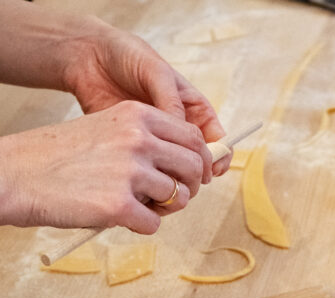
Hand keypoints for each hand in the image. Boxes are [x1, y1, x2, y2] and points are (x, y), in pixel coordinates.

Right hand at [0, 101, 210, 231]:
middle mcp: (138, 139)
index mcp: (137, 115)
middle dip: (187, 187)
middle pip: (193, 168)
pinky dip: (141, 226)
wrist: (17, 174)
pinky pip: (155, 224)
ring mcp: (130, 172)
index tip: (188, 176)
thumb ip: (147, 142)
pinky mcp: (120, 205)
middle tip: (168, 197)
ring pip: (179, 198)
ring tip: (138, 206)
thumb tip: (192, 167)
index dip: (197, 161)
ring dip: (164, 208)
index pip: (193, 138)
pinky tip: (120, 218)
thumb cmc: (61, 157)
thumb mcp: (108, 130)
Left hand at [62, 17, 230, 176]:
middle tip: (188, 180)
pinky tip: (146, 176)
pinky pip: (150, 169)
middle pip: (199, 161)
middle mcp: (179, 129)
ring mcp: (159, 140)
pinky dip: (151, 177)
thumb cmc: (128, 55)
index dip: (220, 157)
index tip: (211, 168)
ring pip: (176, 169)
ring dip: (175, 179)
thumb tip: (186, 135)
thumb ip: (172, 102)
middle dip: (197, 173)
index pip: (218, 141)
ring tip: (166, 178)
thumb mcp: (156, 72)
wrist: (89, 57)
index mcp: (193, 110)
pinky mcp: (137, 148)